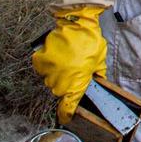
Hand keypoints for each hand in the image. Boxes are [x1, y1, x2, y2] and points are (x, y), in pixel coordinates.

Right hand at [32, 6, 106, 123]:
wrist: (77, 23)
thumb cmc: (91, 42)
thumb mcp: (100, 61)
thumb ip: (98, 76)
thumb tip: (98, 83)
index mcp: (75, 84)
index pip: (67, 107)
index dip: (66, 114)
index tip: (66, 117)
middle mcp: (59, 81)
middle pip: (59, 91)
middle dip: (66, 85)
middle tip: (74, 71)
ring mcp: (48, 71)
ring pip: (50, 80)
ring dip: (57, 74)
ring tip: (67, 60)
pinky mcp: (40, 60)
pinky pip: (42, 68)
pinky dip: (48, 64)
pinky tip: (57, 56)